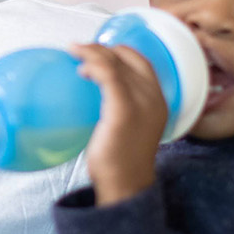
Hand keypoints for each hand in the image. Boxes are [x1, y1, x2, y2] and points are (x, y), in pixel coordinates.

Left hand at [72, 43, 168, 204]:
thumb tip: (97, 92)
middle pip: (128, 59)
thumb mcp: (130, 129)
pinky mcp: (124, 110)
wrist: (125, 184)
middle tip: (79, 49)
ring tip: (74, 52)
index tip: (98, 51)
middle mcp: (154, 98)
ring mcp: (141, 103)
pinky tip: (81, 70)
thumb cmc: (121, 162)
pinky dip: (93, 66)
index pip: (143, 63)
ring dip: (93, 53)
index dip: (120, 51)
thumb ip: (123, 108)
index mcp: (158, 101)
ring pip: (116, 63)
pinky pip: (108, 76)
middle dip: (101, 48)